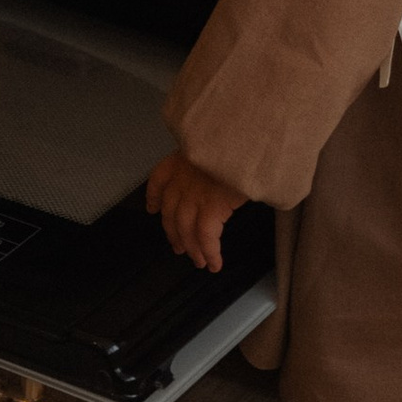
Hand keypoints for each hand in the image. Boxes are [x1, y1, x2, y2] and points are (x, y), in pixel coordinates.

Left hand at [147, 149, 242, 272]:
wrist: (248, 137)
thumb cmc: (237, 139)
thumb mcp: (215, 142)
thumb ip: (206, 157)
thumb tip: (214, 170)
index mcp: (181, 158)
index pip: (159, 179)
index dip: (154, 196)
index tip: (153, 208)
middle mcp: (183, 177)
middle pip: (171, 212)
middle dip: (174, 233)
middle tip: (179, 248)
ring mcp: (194, 194)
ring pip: (186, 229)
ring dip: (192, 249)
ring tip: (200, 262)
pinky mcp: (211, 207)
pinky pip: (206, 237)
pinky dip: (210, 253)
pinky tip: (215, 264)